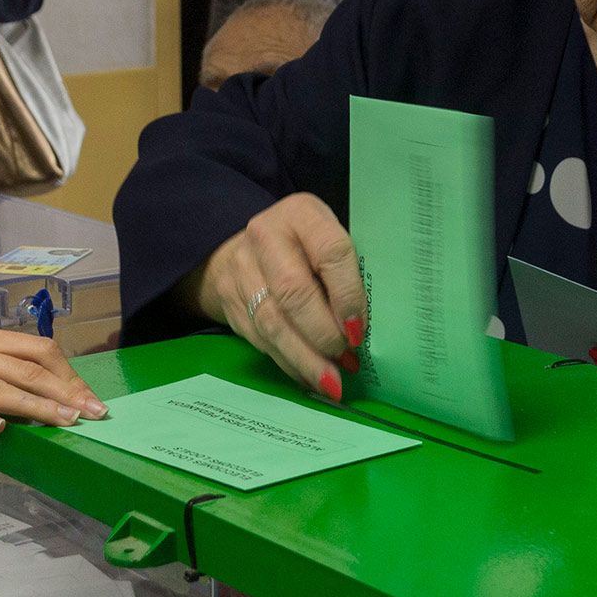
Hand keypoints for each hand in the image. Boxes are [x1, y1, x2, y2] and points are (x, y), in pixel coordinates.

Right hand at [193, 193, 365, 398]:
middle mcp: (266, 238)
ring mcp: (242, 270)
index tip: (360, 330)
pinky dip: (289, 364)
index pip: (330, 252)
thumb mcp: (328, 239)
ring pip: (273, 323)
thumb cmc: (302, 245)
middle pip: (294, 292)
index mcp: (301, 214)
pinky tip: (310, 377)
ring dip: (306, 358)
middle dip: (324, 334)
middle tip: (347, 358)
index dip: (348, 295)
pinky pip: (261, 340)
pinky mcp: (230, 302)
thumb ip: (346, 271)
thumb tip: (365, 328)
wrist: (242, 248)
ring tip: (332, 382)